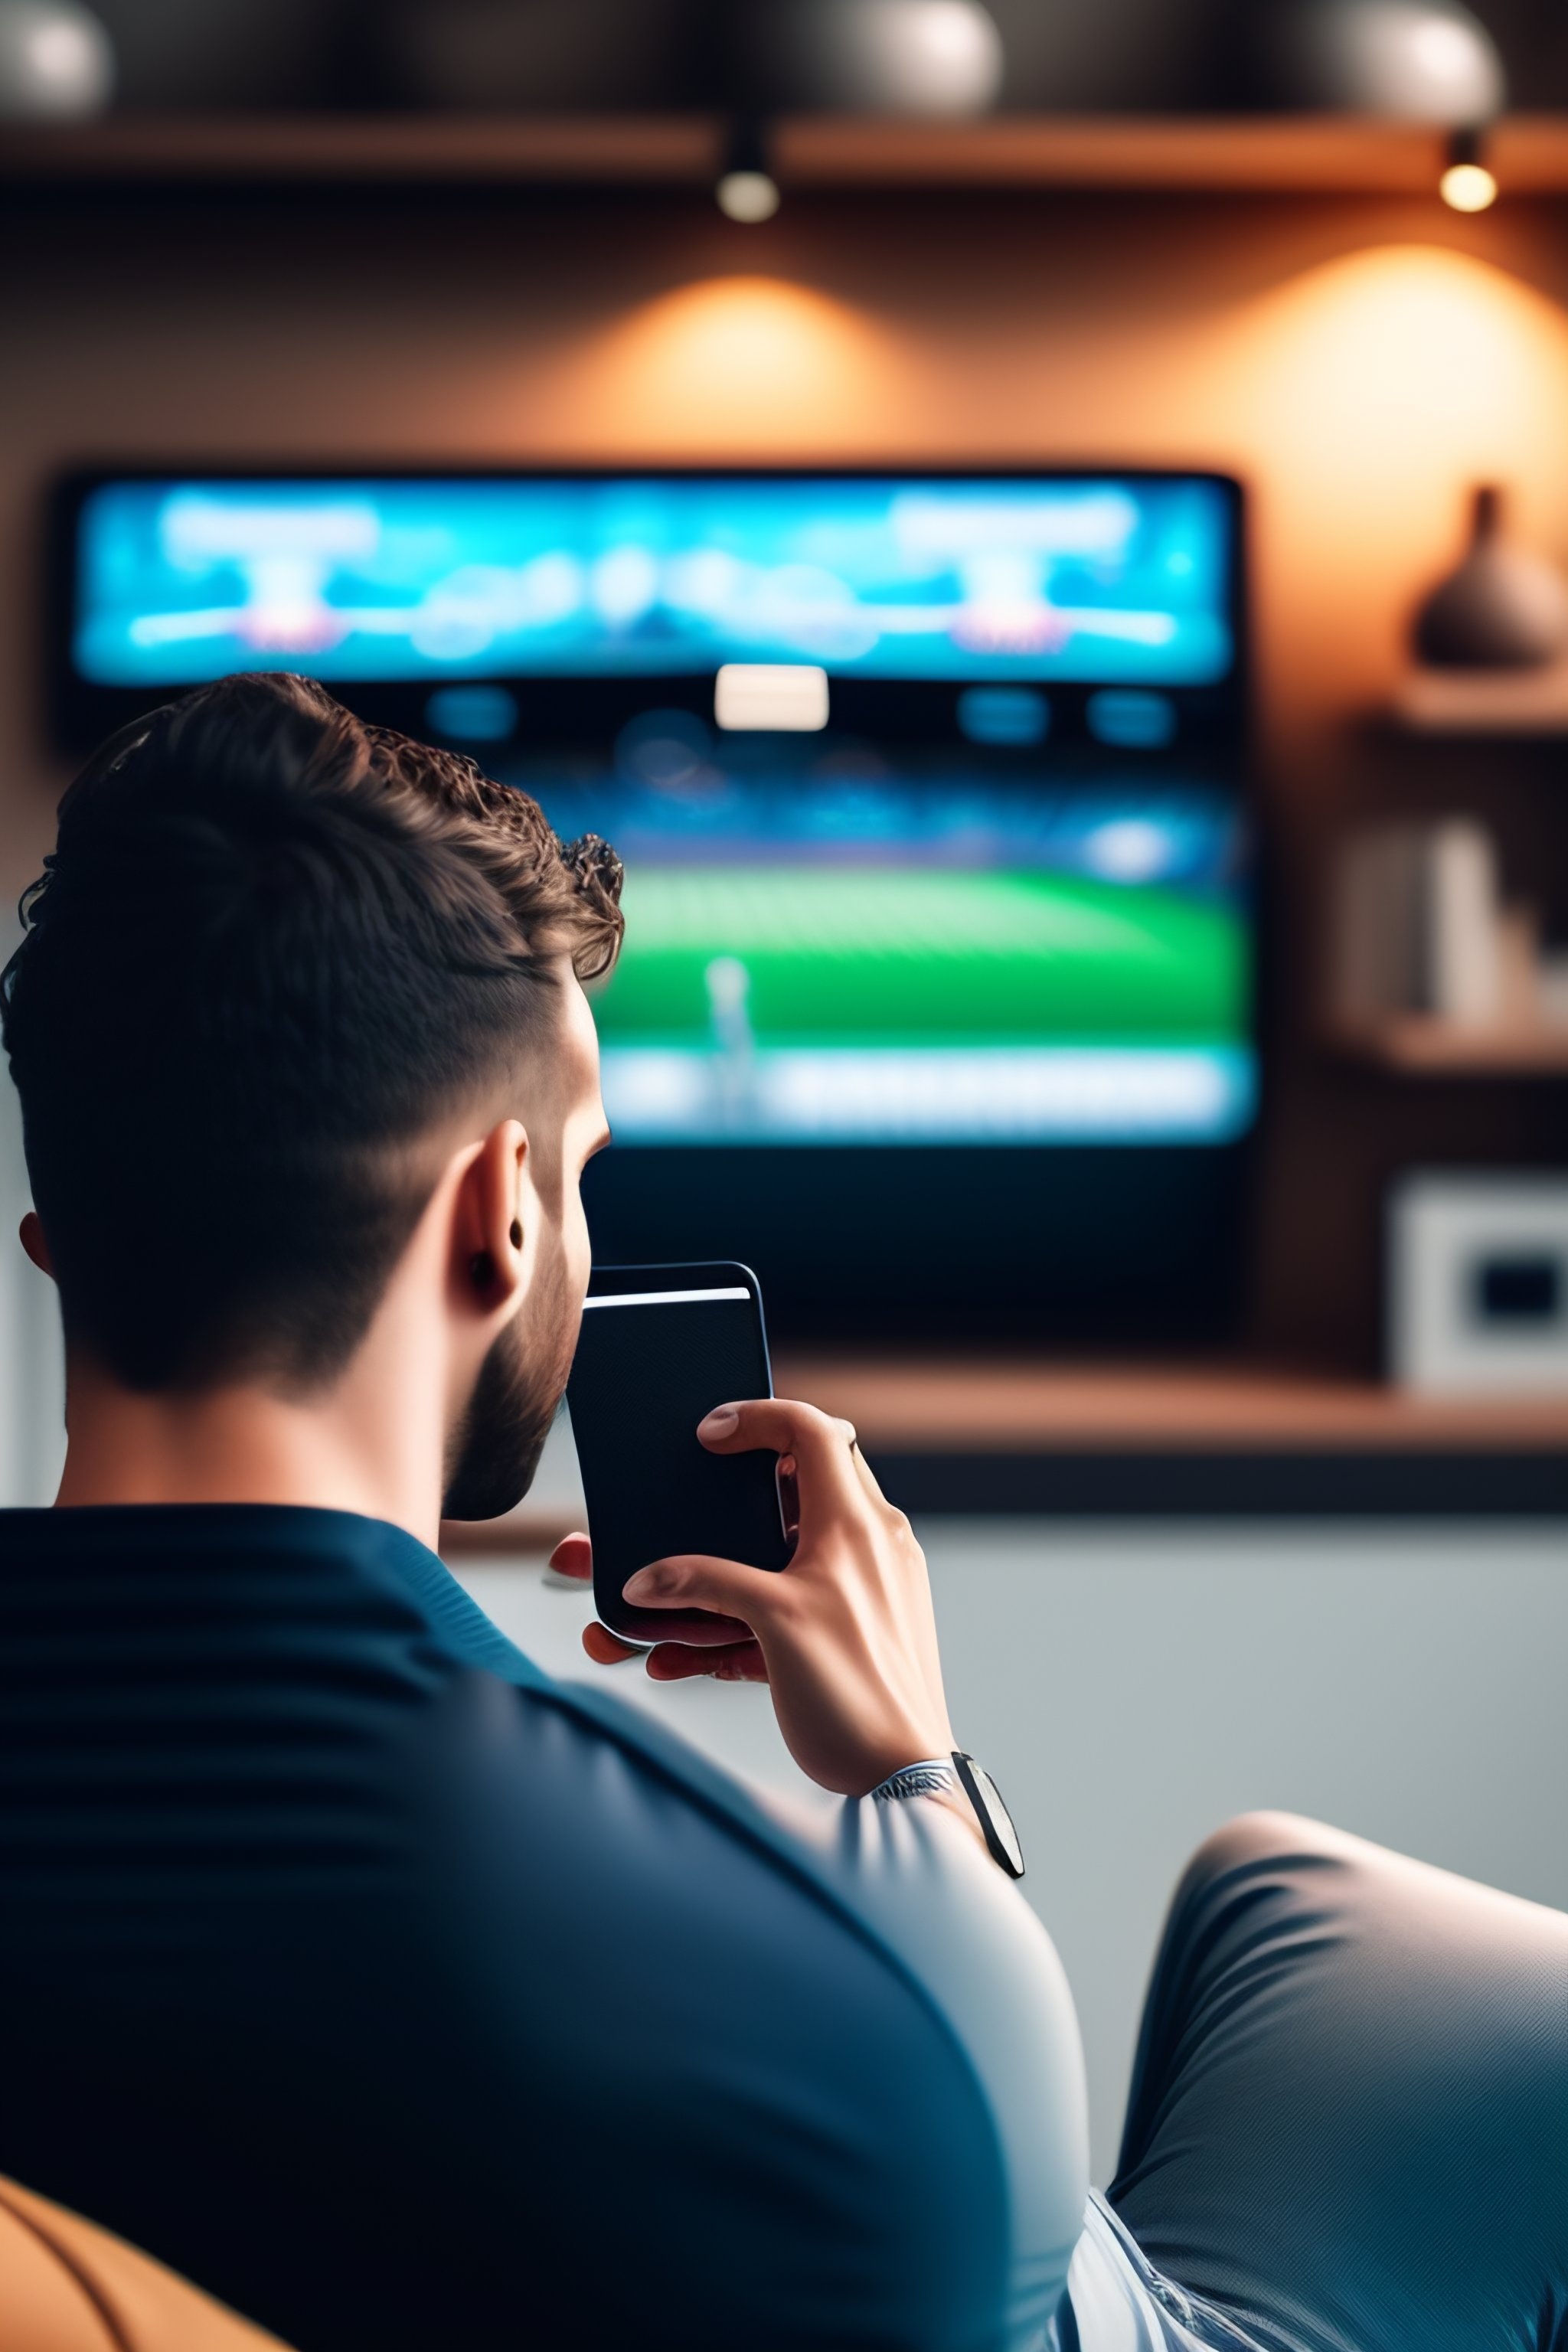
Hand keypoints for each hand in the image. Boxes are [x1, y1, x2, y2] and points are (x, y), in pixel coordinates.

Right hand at [550, 1399, 956, 1798]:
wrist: (904, 1782)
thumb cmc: (860, 1697)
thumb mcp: (775, 1623)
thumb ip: (708, 1585)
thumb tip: (644, 1579)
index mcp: (857, 1524)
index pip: (811, 1432)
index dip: (757, 1419)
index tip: (707, 1436)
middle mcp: (861, 1548)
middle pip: (776, 1501)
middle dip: (708, 1516)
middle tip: (664, 1517)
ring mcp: (849, 1594)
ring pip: (761, 1569)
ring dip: (700, 1589)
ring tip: (638, 1614)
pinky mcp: (833, 1640)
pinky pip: (767, 1619)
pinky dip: (721, 1633)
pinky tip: (666, 1658)